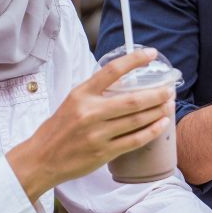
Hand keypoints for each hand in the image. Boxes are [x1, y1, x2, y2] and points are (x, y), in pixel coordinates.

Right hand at [7, 48, 174, 201]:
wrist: (41, 159)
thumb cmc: (59, 129)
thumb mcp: (72, 102)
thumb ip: (96, 92)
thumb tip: (124, 81)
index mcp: (81, 94)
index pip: (112, 70)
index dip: (135, 60)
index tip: (151, 53)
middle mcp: (90, 112)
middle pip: (134, 99)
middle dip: (157, 93)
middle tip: (170, 88)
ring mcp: (98, 133)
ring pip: (138, 120)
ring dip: (158, 111)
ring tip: (169, 104)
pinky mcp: (104, 152)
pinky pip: (135, 140)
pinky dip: (152, 131)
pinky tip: (162, 124)